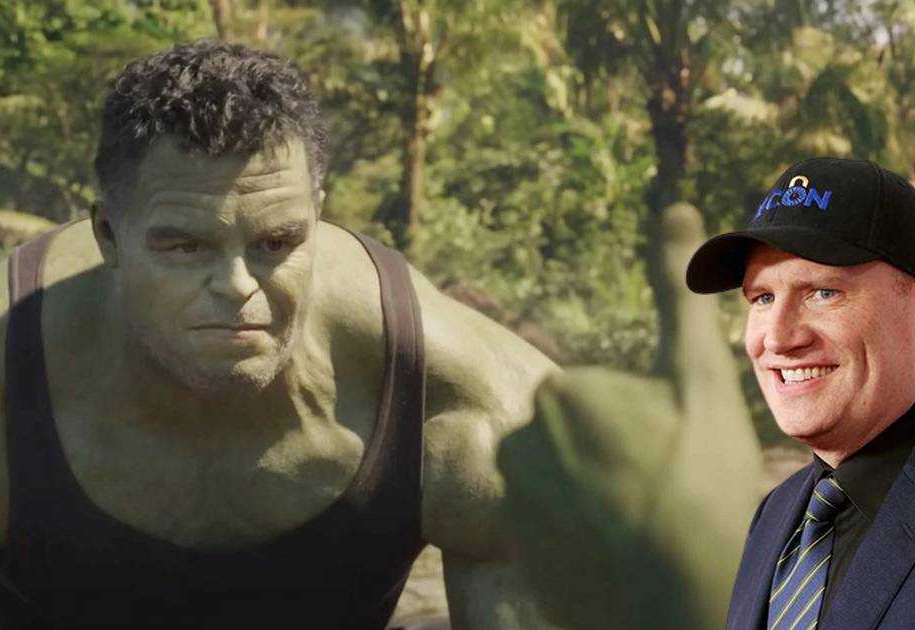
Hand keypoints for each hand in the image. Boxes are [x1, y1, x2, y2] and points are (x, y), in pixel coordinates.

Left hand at [498, 203, 761, 628]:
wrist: (680, 598)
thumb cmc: (700, 485)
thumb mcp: (700, 385)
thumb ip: (677, 299)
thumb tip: (672, 206)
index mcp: (562, 392)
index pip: (604, 401)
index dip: (645, 428)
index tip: (667, 457)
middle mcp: (520, 438)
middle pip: (578, 438)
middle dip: (611, 457)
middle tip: (655, 492)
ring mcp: (513, 496)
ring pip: (564, 480)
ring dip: (591, 495)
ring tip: (636, 524)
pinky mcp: (514, 546)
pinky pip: (550, 524)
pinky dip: (574, 533)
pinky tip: (610, 551)